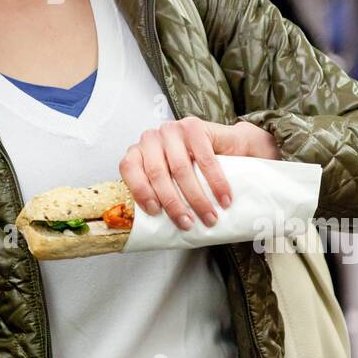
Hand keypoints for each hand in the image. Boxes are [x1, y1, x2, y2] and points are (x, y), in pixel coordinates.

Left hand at [118, 117, 281, 230]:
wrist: (228, 146)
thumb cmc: (196, 169)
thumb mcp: (173, 181)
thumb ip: (161, 195)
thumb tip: (156, 231)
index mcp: (139, 151)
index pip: (129, 169)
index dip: (141, 191)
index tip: (156, 213)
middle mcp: (151, 138)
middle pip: (157, 174)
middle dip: (174, 204)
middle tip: (188, 223)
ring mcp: (172, 129)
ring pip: (180, 169)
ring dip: (197, 198)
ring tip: (209, 216)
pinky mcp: (194, 126)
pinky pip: (204, 159)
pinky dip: (216, 183)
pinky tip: (224, 198)